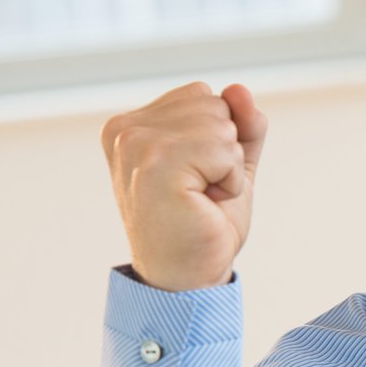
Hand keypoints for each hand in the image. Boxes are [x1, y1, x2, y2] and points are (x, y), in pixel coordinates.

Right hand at [100, 82, 267, 290]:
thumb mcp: (230, 163)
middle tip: (201, 190)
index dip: (218, 138)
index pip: (201, 93)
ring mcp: (136, 145)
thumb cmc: (204, 222)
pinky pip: (225, 150)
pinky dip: (231, 181)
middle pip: (213, 103)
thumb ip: (240, 124)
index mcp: (131, 124)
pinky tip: (205, 204)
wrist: (189, 276)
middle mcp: (125, 130)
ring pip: (222, 124)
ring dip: (229, 168)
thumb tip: (240, 90)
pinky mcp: (155, 165)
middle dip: (225, 151)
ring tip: (201, 197)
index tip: (195, 177)